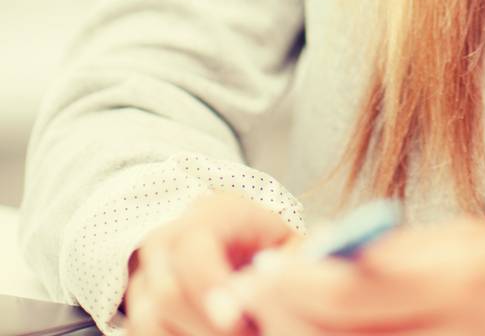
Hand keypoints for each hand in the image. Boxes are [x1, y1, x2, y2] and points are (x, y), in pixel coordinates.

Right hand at [122, 188, 303, 334]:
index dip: (210, 286)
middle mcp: (168, 239)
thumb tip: (286, 275)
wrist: (242, 248)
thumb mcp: (290, 244)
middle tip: (249, 332)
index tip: (235, 319)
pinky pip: (140, 333)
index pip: (192, 248)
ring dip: (192, 335)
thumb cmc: (270, 247)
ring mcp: (147, 273)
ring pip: (148, 319)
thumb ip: (293, 260)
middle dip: (207, 326)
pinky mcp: (138, 304)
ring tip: (237, 334)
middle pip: (166, 291)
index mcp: (211, 214)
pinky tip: (207, 335)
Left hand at [210, 214, 484, 335]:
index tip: (258, 273)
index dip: (280, 284)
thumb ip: (396, 259)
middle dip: (283, 321)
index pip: (327, 292)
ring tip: (304, 319)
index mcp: (450, 283)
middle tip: (263, 304)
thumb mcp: (473, 245)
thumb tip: (316, 260)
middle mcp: (441, 334)